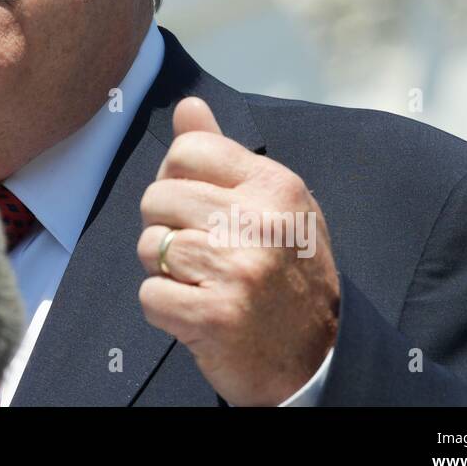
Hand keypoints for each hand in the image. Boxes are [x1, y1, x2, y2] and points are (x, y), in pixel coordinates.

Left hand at [137, 97, 339, 405]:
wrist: (317, 359)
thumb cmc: (288, 273)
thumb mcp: (272, 205)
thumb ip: (223, 154)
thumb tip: (187, 106)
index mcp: (275, 186)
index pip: (187, 150)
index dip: (177, 177)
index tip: (197, 206)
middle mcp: (259, 222)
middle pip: (157, 197)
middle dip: (167, 227)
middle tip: (202, 254)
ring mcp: (237, 270)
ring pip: (150, 246)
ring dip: (166, 270)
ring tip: (203, 283)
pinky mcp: (214, 315)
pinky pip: (149, 294)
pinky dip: (164, 309)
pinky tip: (197, 312)